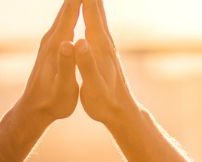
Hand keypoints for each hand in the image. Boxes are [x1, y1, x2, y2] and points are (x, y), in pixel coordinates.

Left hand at [16, 0, 79, 125]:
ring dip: (74, 0)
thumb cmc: (52, 101)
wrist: (34, 109)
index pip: (71, 14)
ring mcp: (51, 42)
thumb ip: (65, 64)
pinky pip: (64, 21)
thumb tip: (68, 43)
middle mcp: (53, 38)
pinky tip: (75, 8)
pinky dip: (71, 10)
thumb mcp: (63, 86)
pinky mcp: (53, 47)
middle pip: (67, 8)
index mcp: (58, 45)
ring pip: (65, 13)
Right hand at [75, 0, 139, 129]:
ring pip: (98, 14)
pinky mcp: (104, 50)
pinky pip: (96, 23)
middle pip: (96, 8)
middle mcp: (104, 41)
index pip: (90, 13)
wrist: (122, 112)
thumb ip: (86, 64)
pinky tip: (90, 8)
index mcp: (98, 46)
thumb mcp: (93, 86)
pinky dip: (92, 10)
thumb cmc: (105, 102)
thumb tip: (79, 43)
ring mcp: (106, 45)